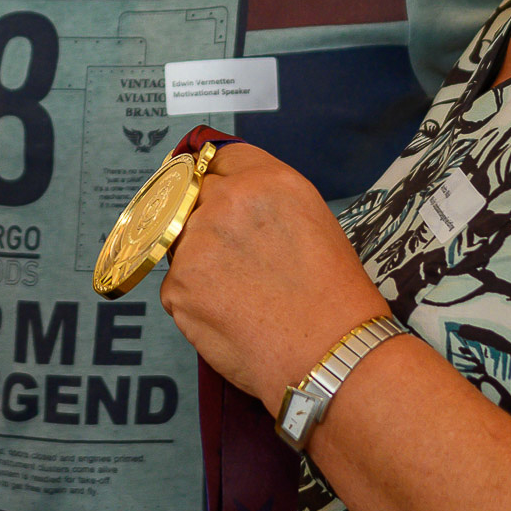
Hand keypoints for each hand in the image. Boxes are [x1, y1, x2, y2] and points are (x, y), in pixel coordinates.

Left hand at [159, 143, 389, 405]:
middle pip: (193, 196)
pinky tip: (230, 315)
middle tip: (235, 256)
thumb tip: (228, 193)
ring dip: (199, 260)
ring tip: (240, 292)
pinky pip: (177, 284)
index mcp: (266, 181)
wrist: (331, 353)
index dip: (218, 177)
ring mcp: (196, 244)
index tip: (214, 191)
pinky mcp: (178, 286)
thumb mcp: (313, 220)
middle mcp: (225, 202)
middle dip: (207, 219)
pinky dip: (196, 300)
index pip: (220, 157)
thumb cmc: (333, 295)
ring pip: (180, 241)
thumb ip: (265, 199)